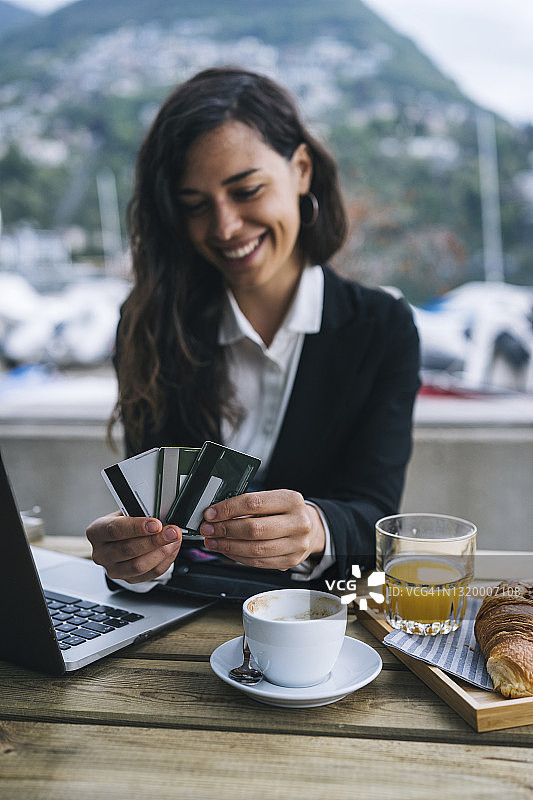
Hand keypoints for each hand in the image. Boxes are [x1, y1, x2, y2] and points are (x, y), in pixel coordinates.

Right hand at [86, 511, 181, 583]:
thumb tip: (160, 514)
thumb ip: (139, 513)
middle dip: (154, 540)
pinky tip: (172, 549)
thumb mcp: (125, 512)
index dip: (137, 527)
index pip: (115, 530)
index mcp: (97, 532)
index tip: (156, 524)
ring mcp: (113, 569)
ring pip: (139, 566)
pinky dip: (165, 561)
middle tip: (172, 532)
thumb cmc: (122, 524)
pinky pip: (150, 574)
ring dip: (161, 552)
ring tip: (174, 540)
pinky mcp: (127, 579)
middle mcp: (101, 553)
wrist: (118, 540)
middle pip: (128, 550)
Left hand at [199, 489, 325, 570]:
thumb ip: (249, 505)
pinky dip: (238, 557)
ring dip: (228, 546)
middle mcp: (298, 522)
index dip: (228, 509)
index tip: (211, 514)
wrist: (311, 527)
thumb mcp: (273, 499)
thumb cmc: (287, 511)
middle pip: (253, 529)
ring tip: (213, 541)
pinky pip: (258, 562)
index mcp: (291, 500)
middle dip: (225, 530)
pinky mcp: (291, 561)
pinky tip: (227, 550)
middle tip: (208, 529)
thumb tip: (217, 514)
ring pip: (254, 549)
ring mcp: (296, 544)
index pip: (253, 503)